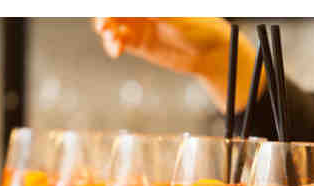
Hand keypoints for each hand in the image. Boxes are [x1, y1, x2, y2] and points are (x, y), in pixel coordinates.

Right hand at [93, 18, 264, 113]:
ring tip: (110, 38)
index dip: (113, 5)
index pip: (127, 0)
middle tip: (104, 25)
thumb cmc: (200, 28)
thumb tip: (135, 8)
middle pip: (115, 9)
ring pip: (113, 24)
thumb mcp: (176, 18)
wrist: (209, 54)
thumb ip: (154, 12)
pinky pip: (119, 42)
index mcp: (152, 1)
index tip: (110, 12)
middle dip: (105, 15)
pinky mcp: (139, 44)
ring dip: (106, 30)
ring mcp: (139, 25)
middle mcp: (143, 9)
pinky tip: (116, 51)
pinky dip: (113, 45)